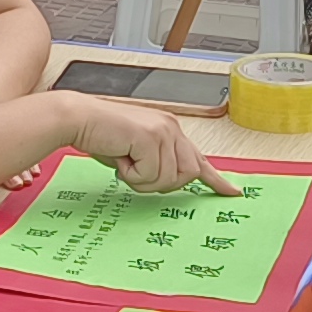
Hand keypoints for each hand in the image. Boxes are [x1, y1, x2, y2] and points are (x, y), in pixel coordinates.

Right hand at [69, 100, 234, 196]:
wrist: (78, 119)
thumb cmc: (102, 136)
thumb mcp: (136, 152)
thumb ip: (157, 163)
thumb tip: (169, 181)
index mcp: (171, 129)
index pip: (199, 158)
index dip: (216, 179)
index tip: (232, 192)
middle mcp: (172, 128)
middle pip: (187, 175)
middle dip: (161, 183)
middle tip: (136, 171)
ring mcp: (163, 131)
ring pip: (169, 179)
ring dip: (143, 180)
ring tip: (125, 161)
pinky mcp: (151, 137)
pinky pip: (150, 175)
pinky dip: (132, 175)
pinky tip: (120, 158)